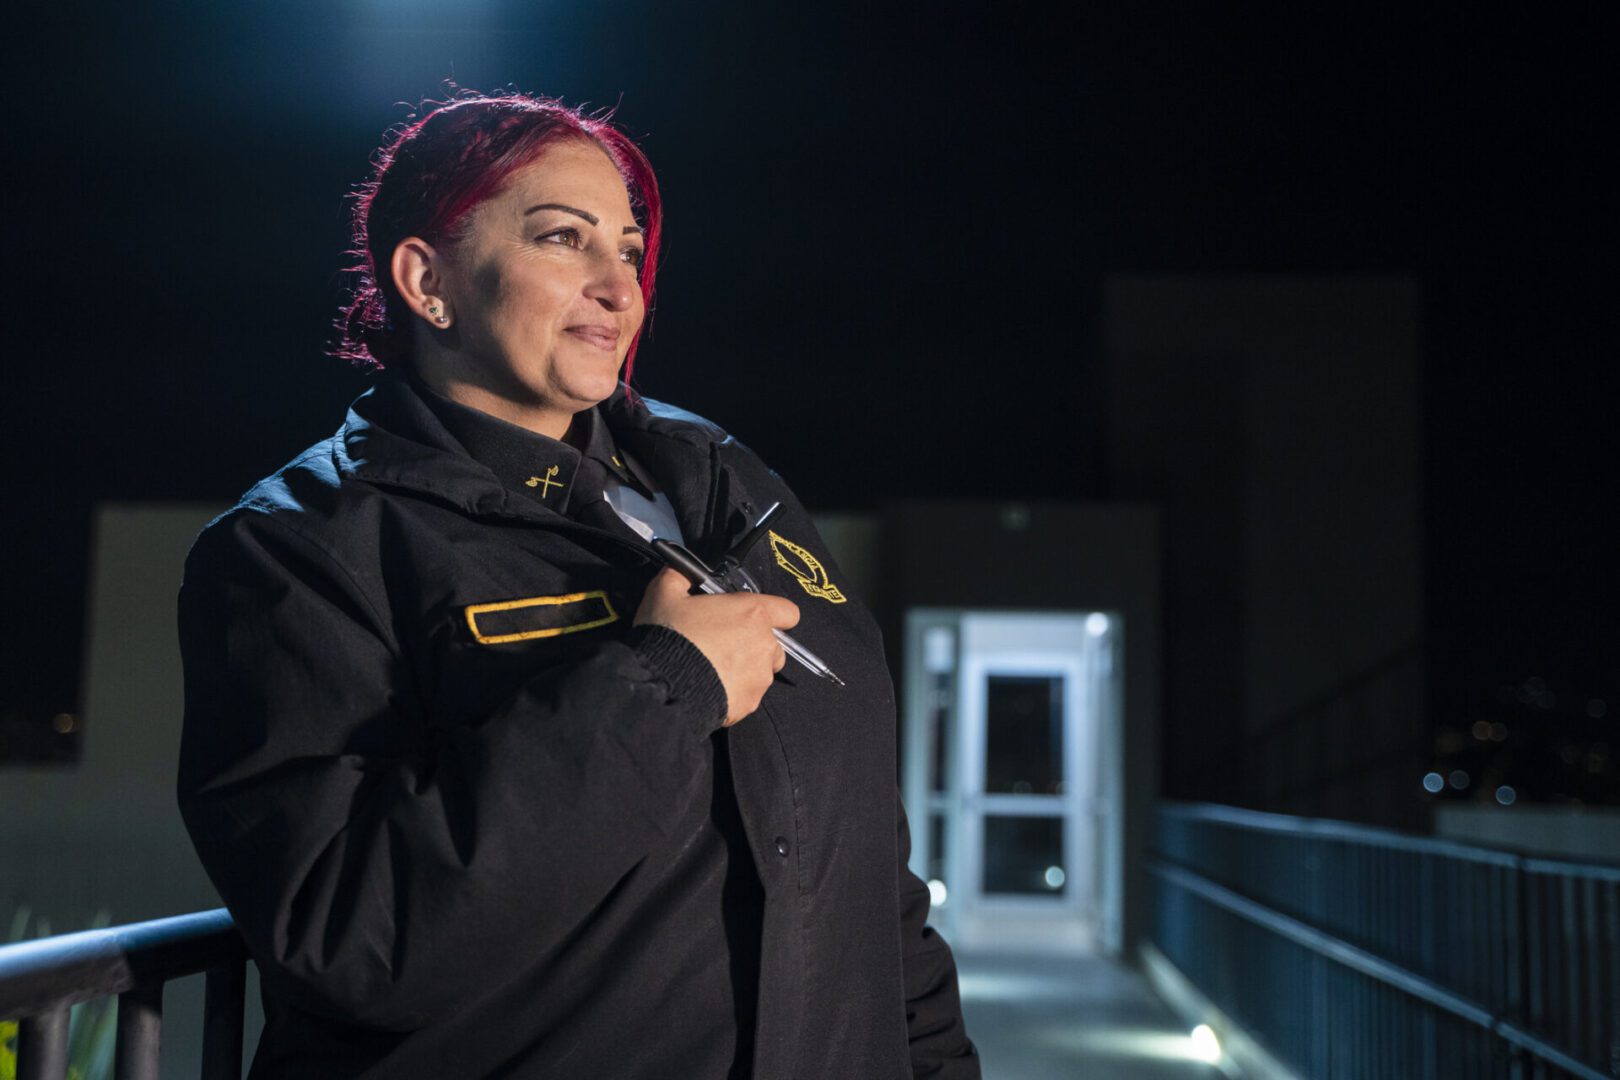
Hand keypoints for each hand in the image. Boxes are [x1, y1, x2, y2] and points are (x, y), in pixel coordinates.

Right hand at [634, 568, 800, 725]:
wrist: (662, 684)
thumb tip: (682, 569)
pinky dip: (735, 693)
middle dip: (755, 645)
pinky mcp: (750, 704)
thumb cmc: (669, 635)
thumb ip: (680, 576)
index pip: (788, 612)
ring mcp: (760, 678)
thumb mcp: (663, 594)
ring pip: (762, 672)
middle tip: (724, 646)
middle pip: (775, 645)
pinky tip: (710, 688)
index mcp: (754, 613)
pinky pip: (748, 695)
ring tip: (714, 670)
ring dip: (746, 670)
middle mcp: (766, 645)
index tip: (751, 618)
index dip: (773, 614)